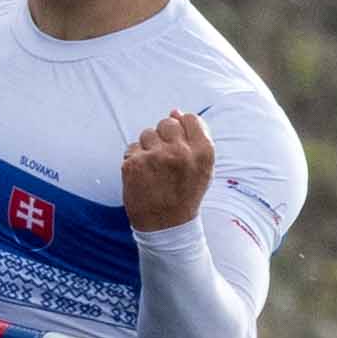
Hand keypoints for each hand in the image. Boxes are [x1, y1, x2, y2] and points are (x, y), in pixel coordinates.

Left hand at [121, 109, 213, 231]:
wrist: (166, 226)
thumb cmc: (185, 193)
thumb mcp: (203, 168)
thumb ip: (195, 137)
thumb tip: (175, 111)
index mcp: (203, 152)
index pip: (190, 119)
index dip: (183, 130)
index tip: (180, 145)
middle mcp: (180, 152)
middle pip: (167, 122)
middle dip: (165, 137)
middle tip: (165, 160)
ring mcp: (155, 157)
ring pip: (147, 133)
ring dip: (149, 147)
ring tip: (154, 169)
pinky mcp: (134, 164)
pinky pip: (133, 147)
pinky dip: (136, 159)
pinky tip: (143, 176)